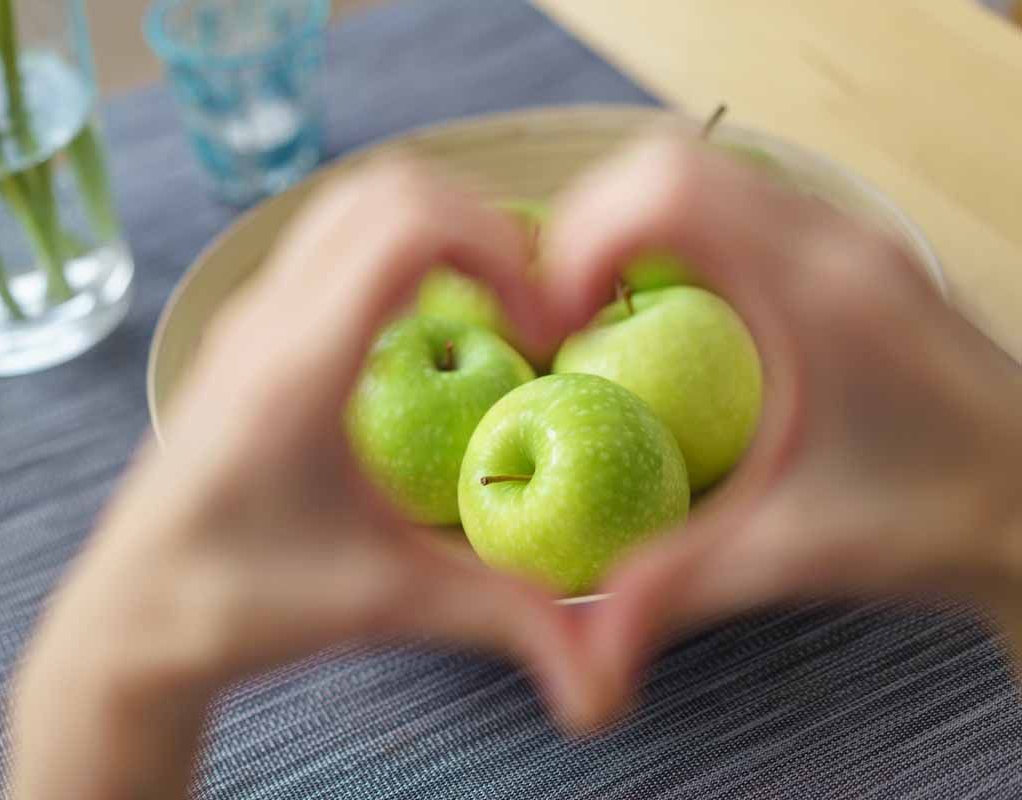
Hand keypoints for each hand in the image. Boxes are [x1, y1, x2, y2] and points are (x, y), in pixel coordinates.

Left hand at [9, 160, 597, 799]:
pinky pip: (327, 242)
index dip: (501, 249)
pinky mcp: (245, 334)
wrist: (130, 616)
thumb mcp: (387, 604)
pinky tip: (424, 332)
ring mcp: (248, 318)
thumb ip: (509, 622)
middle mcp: (267, 319)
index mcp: (299, 366)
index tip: (541, 328)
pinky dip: (395, 248)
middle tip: (529, 303)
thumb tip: (609, 678)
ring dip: (436, 228)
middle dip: (481, 224)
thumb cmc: (240, 604)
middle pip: (388, 188)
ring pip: (352, 204)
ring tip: (489, 307)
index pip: (409, 222)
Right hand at [542, 138, 1021, 721]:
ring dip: (627, 222)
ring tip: (595, 305)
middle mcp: (832, 242)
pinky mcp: (845, 254)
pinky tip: (664, 308)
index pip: (669, 191)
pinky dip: (671, 231)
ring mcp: (844, 238)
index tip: (559, 319)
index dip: (583, 239)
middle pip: (669, 161)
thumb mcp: (793, 554)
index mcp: (817, 294)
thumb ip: (676, 588)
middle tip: (561, 310)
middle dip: (586, 225)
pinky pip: (734, 199)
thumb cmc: (942, 519)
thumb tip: (585, 651)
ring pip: (701, 169)